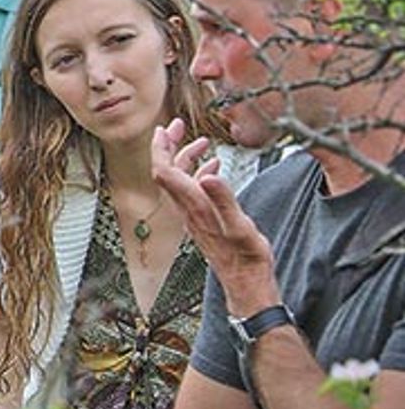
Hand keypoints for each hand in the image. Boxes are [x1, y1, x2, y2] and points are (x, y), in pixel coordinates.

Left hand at [152, 118, 279, 315]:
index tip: (164, 128)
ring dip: (186, 157)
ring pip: (181, 179)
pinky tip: (213, 168)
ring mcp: (194, 214)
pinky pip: (194, 190)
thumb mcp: (240, 226)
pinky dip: (201, 173)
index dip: (161, 148)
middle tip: (176, 125)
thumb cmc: (246, 258)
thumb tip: (208, 175)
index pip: (165, 171)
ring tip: (200, 141)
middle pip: (167, 172)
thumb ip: (224, 200)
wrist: (246, 283)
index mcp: (194, 206)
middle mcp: (188, 209)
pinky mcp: (203, 219)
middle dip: (169, 146)